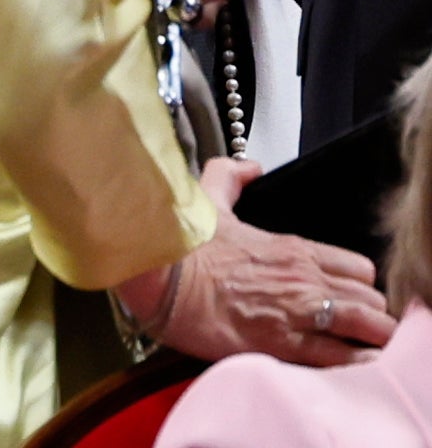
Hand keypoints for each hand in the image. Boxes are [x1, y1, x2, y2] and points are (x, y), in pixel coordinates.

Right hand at [116, 157, 396, 365]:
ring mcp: (299, 312)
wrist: (159, 277)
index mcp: (294, 248)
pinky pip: (342, 357)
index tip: (350, 294)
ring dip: (370, 337)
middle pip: (371, 299)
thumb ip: (230, 176)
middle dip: (370, 312)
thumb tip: (249, 167)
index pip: (359, 268)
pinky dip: (353, 361)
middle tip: (356, 323)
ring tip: (360, 345)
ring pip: (370, 326)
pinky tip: (348, 362)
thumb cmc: (183, 244)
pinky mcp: (285, 344)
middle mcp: (305, 279)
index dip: (360, 284)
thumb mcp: (208, 199)